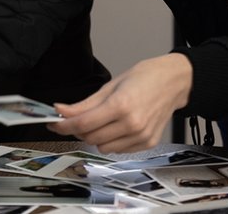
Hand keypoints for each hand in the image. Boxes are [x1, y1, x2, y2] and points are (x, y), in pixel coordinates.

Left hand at [47, 53, 192, 152]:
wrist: (174, 82)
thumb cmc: (145, 78)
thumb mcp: (111, 85)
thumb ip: (85, 104)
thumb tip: (61, 111)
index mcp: (121, 105)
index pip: (83, 123)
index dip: (64, 125)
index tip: (53, 123)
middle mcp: (132, 124)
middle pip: (90, 137)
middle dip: (79, 129)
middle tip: (76, 118)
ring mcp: (141, 136)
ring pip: (102, 147)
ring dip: (95, 136)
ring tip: (103, 119)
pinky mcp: (147, 144)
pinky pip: (118, 149)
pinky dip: (111, 141)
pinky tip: (117, 126)